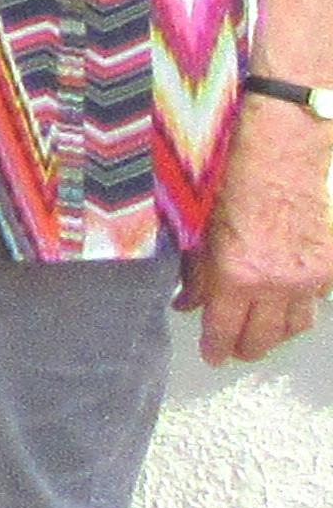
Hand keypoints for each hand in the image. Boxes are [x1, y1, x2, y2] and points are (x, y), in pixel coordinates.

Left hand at [189, 110, 330, 366]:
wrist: (279, 153)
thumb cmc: (228, 181)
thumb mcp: (196, 230)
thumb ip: (194, 274)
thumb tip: (187, 304)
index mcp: (237, 278)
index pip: (224, 331)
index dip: (215, 348)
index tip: (211, 355)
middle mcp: (277, 285)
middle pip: (263, 340)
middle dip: (244, 347)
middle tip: (232, 347)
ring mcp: (309, 277)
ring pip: (295, 327)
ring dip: (275, 333)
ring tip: (258, 331)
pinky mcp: (329, 264)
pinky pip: (315, 301)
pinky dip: (298, 306)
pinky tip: (283, 300)